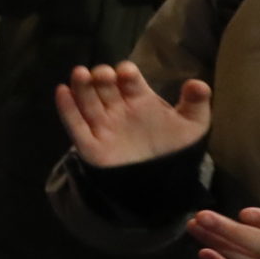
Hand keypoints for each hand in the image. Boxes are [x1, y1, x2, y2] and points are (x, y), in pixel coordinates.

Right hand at [56, 61, 211, 167]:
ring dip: (82, 86)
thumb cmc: (175, 151)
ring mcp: (103, 126)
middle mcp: (118, 109)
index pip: (128, 79)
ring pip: (88, 101)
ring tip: (80, 73)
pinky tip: (62, 91)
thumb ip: (196, 104)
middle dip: (102, 76)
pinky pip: (75, 126)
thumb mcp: (193, 126)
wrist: (163, 186)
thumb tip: (198, 83)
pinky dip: (67, 109)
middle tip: (103, 75)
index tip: (127, 74)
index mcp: (140, 100)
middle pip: (104, 86)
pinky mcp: (91, 146)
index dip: (126, 73)